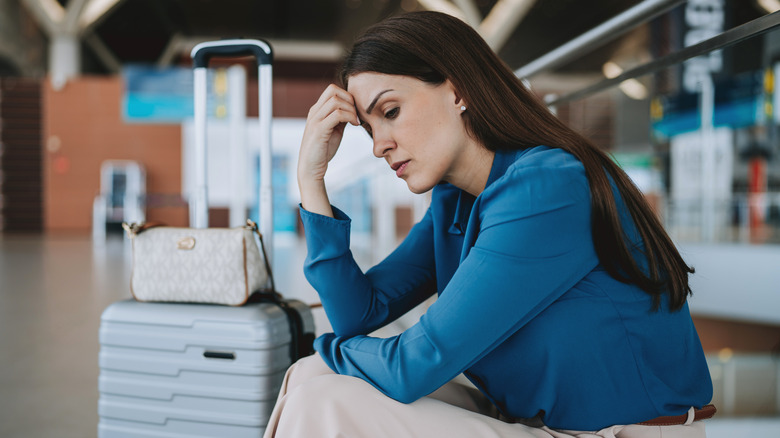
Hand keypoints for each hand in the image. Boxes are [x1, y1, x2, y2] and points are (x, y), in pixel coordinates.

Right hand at [298, 84, 360, 215]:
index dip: (347, 96)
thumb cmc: (323, 150)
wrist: (310, 168)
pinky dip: (349, 117)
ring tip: (356, 121)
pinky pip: (337, 114)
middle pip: (333, 90)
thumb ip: (341, 119)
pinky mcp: (319, 130)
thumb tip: (353, 110)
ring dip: (351, 109)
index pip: (332, 90)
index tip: (355, 111)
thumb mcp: (334, 130)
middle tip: (357, 114)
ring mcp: (315, 120)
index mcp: (317, 110)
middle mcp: (314, 112)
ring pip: (335, 100)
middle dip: (350, 100)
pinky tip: (354, 125)